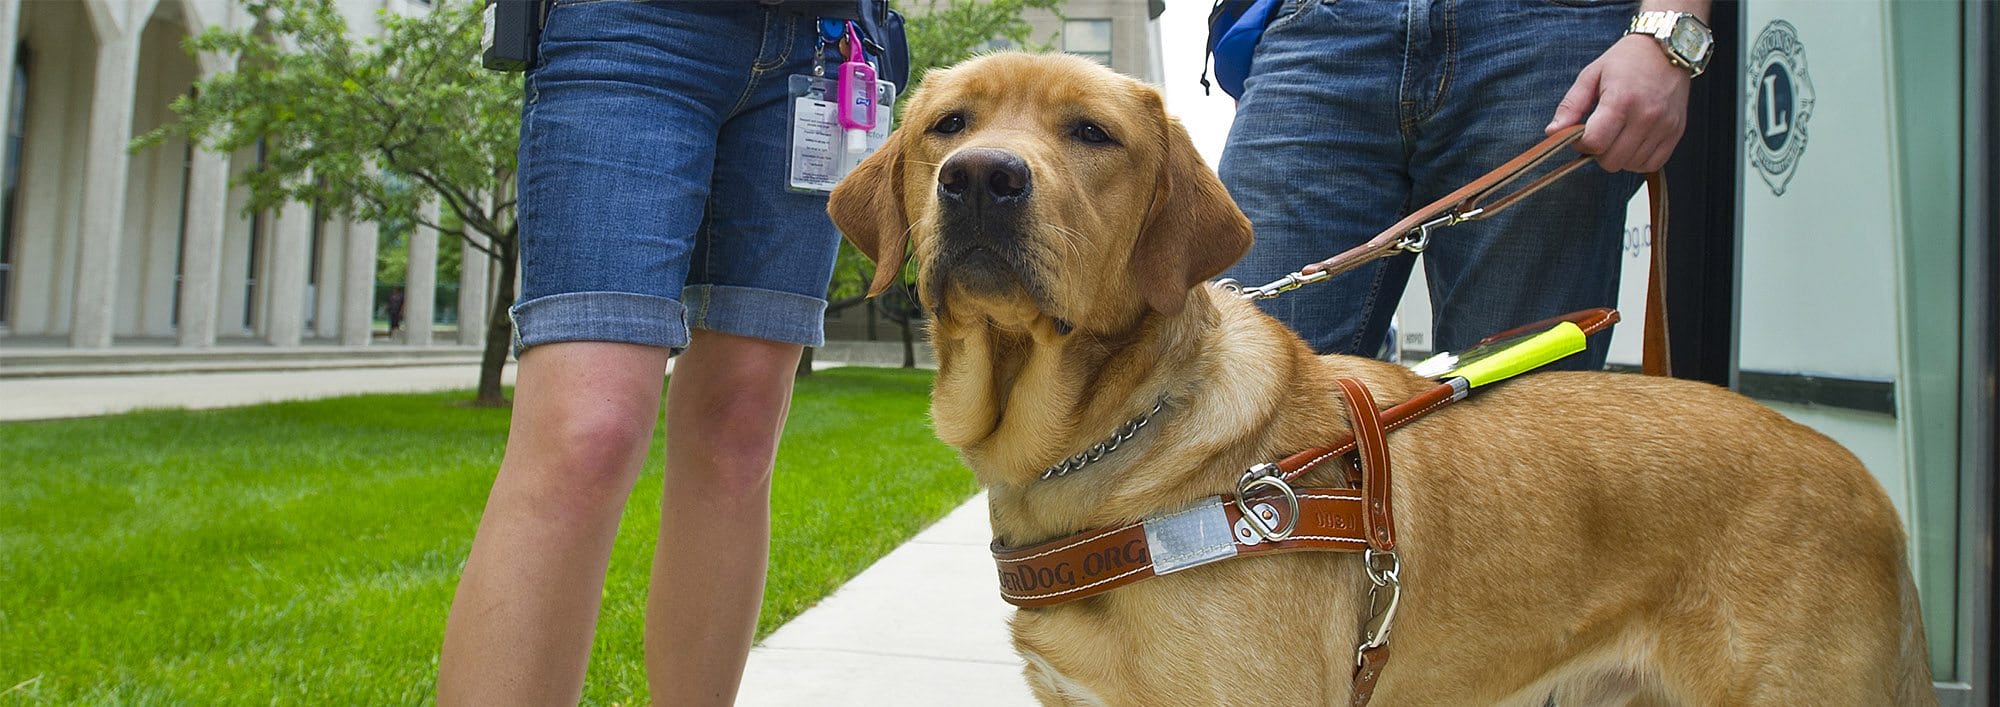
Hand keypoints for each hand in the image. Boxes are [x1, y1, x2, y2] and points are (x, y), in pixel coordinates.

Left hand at [1546, 34, 1691, 172]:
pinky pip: (1652, 164)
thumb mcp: (1591, 75)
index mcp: (1621, 100)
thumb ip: (1570, 106)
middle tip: (1600, 133)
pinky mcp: (1676, 133)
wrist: (1668, 49)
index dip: (1580, 144)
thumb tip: (1552, 133)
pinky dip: (1638, 160)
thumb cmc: (1626, 60)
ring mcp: (1664, 126)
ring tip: (1618, 134)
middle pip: (1611, 160)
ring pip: (1630, 165)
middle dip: (1599, 152)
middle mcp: (1646, 116)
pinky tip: (1633, 143)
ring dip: (1618, 156)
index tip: (1580, 133)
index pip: (1594, 143)